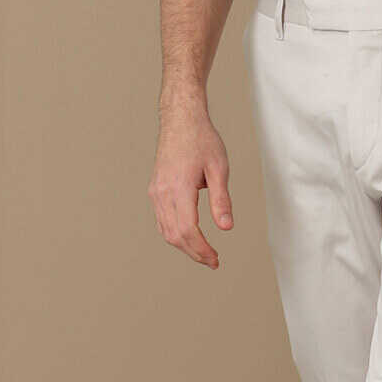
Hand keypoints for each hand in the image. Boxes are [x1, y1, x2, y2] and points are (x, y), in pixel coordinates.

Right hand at [148, 97, 233, 269]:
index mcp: (179, 187)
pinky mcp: (155, 189)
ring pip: (165, 231)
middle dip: (194, 252)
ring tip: (203, 253)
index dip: (201, 249)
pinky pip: (161, 220)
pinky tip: (189, 237)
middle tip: (213, 261)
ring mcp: (156, 192)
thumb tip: (226, 227)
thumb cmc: (201, 140)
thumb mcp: (219, 168)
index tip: (215, 259)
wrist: (180, 120)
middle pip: (175, 235)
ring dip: (184, 246)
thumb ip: (221, 199)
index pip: (188, 230)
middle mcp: (163, 192)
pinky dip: (174, 234)